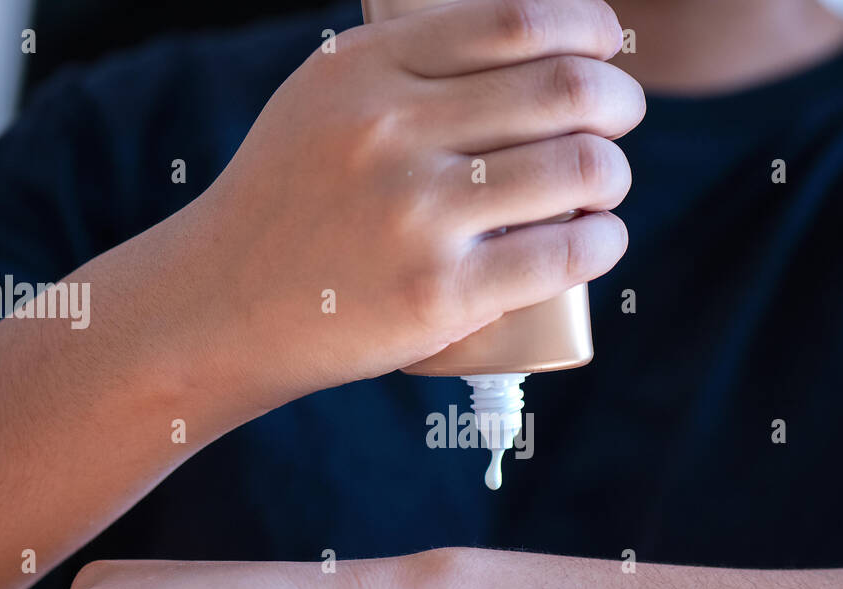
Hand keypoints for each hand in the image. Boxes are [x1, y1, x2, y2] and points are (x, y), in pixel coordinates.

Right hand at [169, 0, 643, 411]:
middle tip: (617, 125)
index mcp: (367, 68)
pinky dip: (607, 242)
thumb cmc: (288, 204)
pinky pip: (567, 252)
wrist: (222, 306)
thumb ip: (404, 69)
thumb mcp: (322, 103)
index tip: (604, 49)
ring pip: (583, 170)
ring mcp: (416, 215)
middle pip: (568, 90)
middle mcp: (392, 130)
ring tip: (606, 190)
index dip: (590, 29)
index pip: (517, 19)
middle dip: (620, 104)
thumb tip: (524, 52)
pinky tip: (603, 240)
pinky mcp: (438, 295)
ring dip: (617, 177)